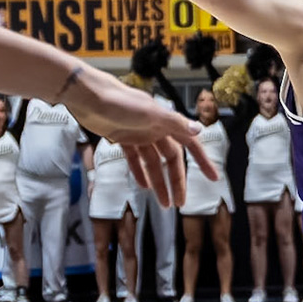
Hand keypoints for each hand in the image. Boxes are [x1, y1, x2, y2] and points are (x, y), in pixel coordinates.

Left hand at [60, 69, 213, 207]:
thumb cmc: (121, 102)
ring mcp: (138, 134)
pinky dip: (140, 172)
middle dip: (176, 181)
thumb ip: (176, 124)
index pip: (190, 143)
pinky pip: (135, 159)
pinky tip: (143, 186)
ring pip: (153, 163)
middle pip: (171, 159)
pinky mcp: (121, 139)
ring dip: (158, 182)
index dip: (202, 160)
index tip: (213, 177)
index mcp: (165, 122)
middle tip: (179, 203)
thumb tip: (200, 130)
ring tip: (163, 203)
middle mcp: (155, 128)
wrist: (90, 98)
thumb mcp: (151, 114)